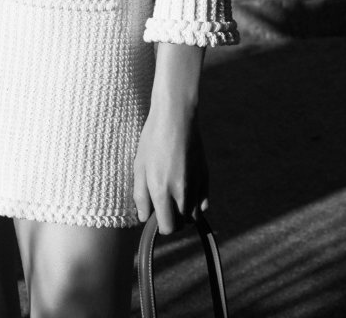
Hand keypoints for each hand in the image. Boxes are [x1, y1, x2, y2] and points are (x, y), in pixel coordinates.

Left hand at [133, 103, 208, 234]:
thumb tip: (144, 217)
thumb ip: (140, 195)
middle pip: (181, 224)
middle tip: (162, 205)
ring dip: (183, 213)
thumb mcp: (139, 165)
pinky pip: (204, 204)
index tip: (154, 215)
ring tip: (173, 197)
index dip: (159, 225)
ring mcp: (196, 184)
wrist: (176, 117)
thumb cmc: (153, 139)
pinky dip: (196, 204)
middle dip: (171, 220)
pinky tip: (186, 191)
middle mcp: (182, 191)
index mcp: (161, 190)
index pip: (167, 227)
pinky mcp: (206, 177)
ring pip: (194, 216)